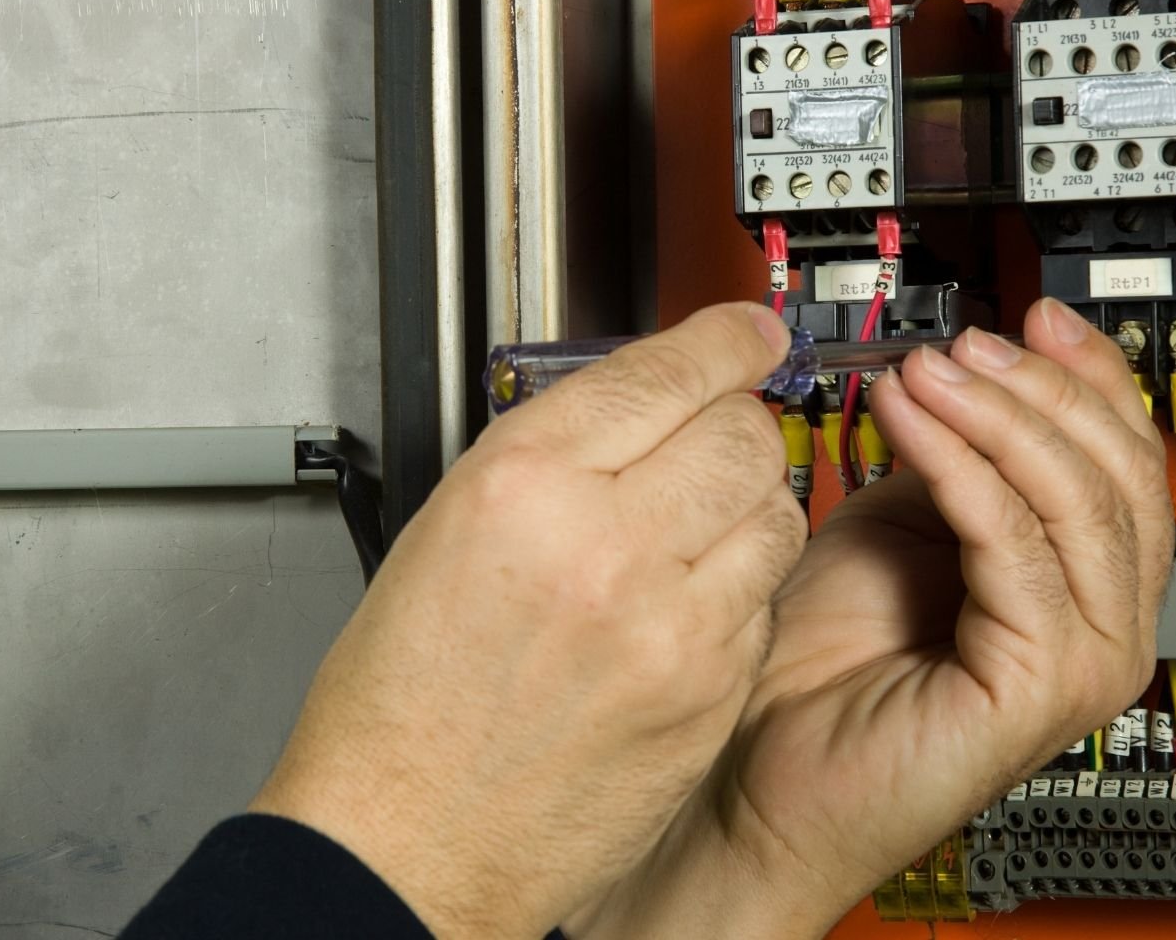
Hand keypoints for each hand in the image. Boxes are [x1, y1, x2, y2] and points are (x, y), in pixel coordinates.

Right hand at [252, 303, 808, 938]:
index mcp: (521, 486)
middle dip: (734, 421)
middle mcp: (606, 545)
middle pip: (740, 431)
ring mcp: (671, 624)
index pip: (661, 372)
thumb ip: (549, 458)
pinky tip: (686, 602)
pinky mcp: (709, 692)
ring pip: (775, 509)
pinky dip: (740, 583)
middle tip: (710, 436)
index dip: (720, 340)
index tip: (746, 332)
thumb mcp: (443, 534)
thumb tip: (635, 405)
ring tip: (695, 525)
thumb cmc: (400, 705)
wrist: (409, 843)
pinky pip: (763, 598)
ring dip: (748, 500)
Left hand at [568, 299, 1173, 938]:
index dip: (1088, 377)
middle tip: (966, 344)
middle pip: (1120, 471)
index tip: (1035, 316)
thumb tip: (969, 379)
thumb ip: (954, 464)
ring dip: (996, 417)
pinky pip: (1014, 546)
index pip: (1126, 458)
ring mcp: (1083, 659)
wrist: (761, 768)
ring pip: (1077, 500)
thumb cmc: (819, 668)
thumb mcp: (897, 526)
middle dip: (1041, 388)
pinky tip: (908, 422)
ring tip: (925, 374)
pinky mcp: (1041, 684)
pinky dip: (959, 468)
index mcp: (1082, 583)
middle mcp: (1105, 625)